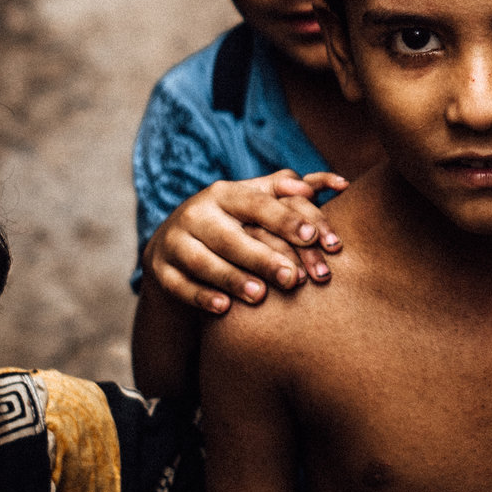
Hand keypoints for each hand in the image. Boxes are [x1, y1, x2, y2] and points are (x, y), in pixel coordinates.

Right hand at [142, 171, 346, 314]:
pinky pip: (180, 286)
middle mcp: (196, 213)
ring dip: (232, 279)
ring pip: (204, 262)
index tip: (314, 238)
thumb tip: (330, 182)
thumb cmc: (229, 221)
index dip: (286, 220)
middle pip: (231, 237)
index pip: (257, 205)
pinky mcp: (161, 270)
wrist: (174, 245)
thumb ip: (287, 191)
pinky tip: (224, 309)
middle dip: (263, 258)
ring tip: (259, 295)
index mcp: (224, 193)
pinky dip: (202, 297)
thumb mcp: (252, 201)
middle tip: (295, 279)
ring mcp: (175, 242)